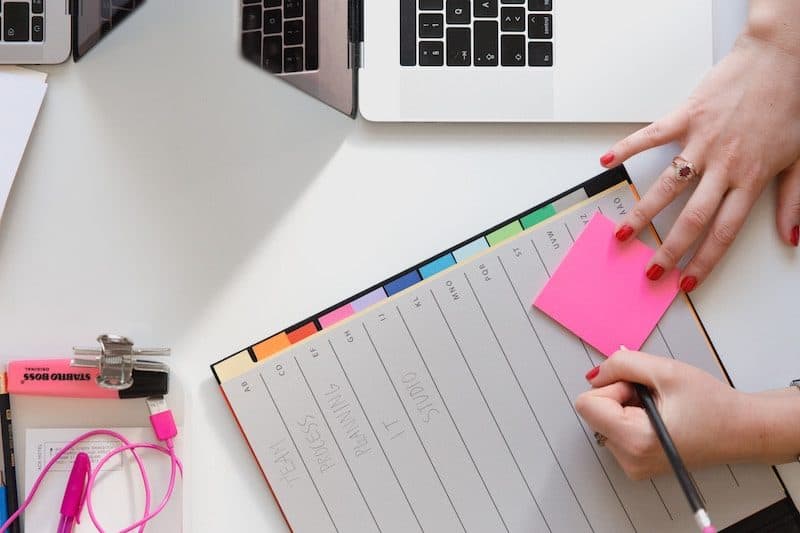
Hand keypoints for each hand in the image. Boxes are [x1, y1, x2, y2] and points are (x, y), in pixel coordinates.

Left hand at [575, 350, 754, 479]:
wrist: (742, 431)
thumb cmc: (713, 404)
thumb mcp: (665, 370)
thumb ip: (622, 364)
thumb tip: (595, 374)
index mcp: (635, 441)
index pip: (587, 404)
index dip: (611, 387)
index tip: (639, 388)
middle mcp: (629, 460)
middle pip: (593, 412)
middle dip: (619, 396)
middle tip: (655, 397)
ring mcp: (632, 465)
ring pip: (604, 419)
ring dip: (626, 406)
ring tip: (661, 408)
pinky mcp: (636, 463)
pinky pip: (615, 429)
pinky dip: (632, 417)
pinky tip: (659, 418)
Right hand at [599, 2, 799, 291]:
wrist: (784, 58)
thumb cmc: (792, 103)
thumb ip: (792, 201)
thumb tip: (790, 236)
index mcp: (751, 178)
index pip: (724, 232)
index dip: (703, 262)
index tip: (686, 282)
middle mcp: (724, 165)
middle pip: (691, 218)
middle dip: (668, 251)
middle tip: (649, 270)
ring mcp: (702, 141)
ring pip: (667, 186)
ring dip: (642, 213)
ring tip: (623, 232)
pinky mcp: (687, 116)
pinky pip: (651, 136)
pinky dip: (627, 148)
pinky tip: (607, 161)